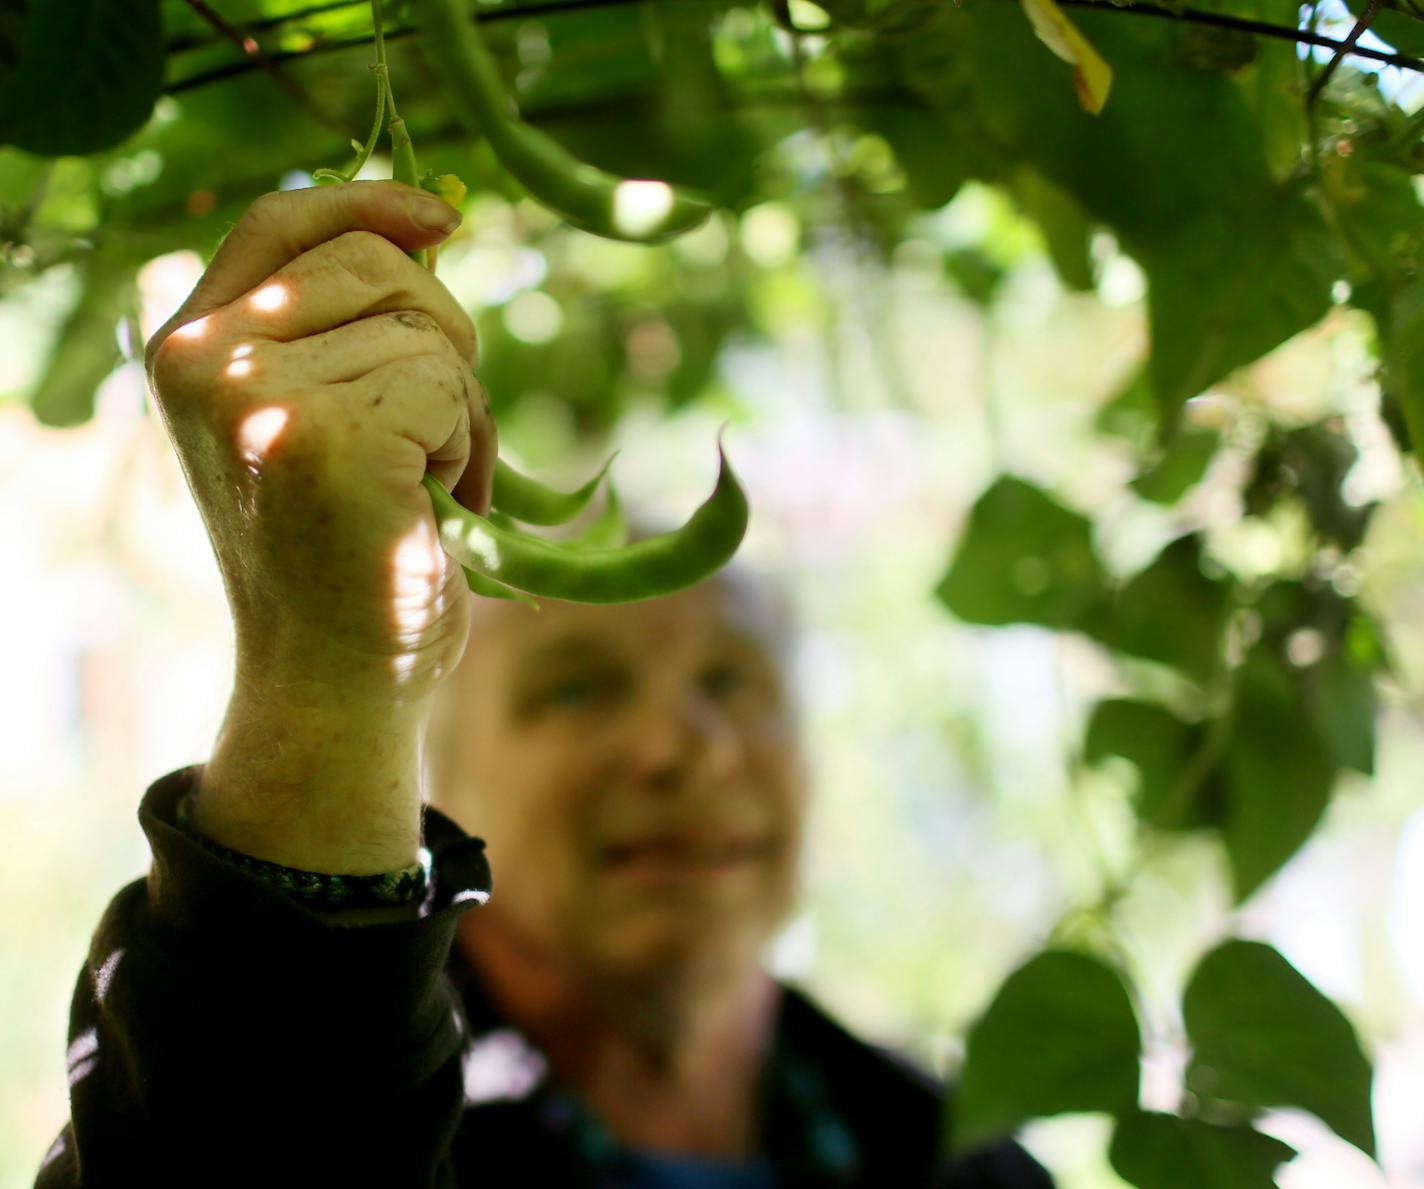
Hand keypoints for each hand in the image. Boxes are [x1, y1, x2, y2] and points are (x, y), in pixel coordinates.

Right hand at [145, 180, 493, 705]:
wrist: (336, 678)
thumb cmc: (349, 551)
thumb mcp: (320, 417)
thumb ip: (341, 330)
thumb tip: (426, 236)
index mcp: (189, 348)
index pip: (281, 222)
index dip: (368, 204)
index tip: (443, 223)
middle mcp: (205, 360)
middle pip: (378, 265)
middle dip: (443, 340)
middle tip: (438, 434)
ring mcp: (258, 396)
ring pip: (427, 331)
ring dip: (461, 407)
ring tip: (429, 485)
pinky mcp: (326, 436)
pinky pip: (450, 385)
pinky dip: (470, 446)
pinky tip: (438, 508)